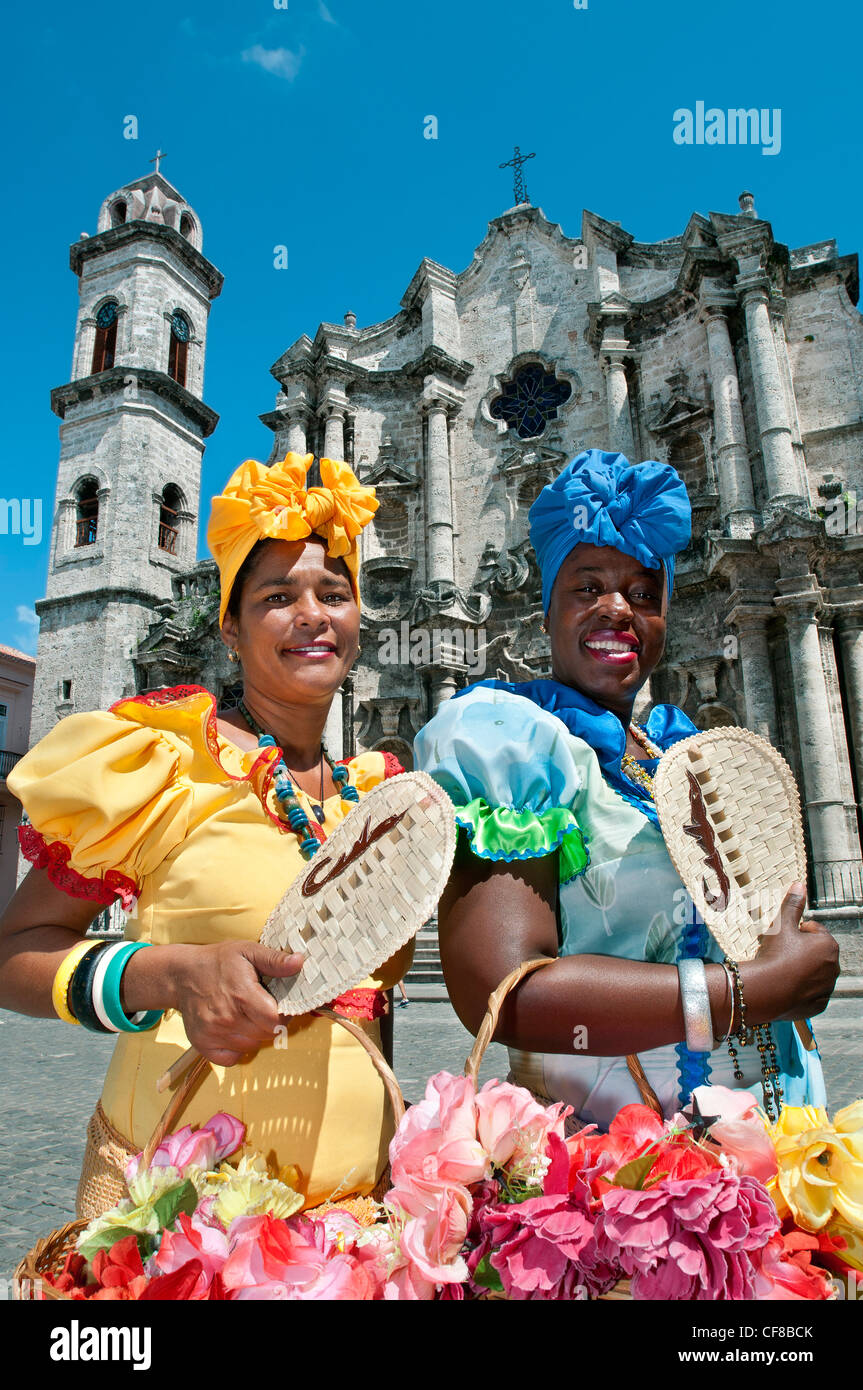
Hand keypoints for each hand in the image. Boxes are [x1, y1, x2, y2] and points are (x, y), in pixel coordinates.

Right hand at [167, 941, 303, 1065]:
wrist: (181, 975)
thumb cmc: (217, 962)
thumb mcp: (248, 951)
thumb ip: (275, 960)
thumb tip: (299, 962)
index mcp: (242, 995)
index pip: (275, 1021)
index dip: (284, 1015)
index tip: (281, 1006)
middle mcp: (227, 1018)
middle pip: (266, 1035)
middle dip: (270, 1023)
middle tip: (262, 1007)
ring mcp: (213, 1033)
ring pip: (251, 1047)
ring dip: (254, 1035)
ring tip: (245, 1015)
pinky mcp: (203, 1044)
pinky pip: (231, 1058)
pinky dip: (237, 1048)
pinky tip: (234, 1029)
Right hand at [744, 882, 838, 1023]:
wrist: (768, 990)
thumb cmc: (776, 954)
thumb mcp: (782, 925)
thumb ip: (793, 905)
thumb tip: (800, 885)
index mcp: (828, 945)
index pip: (814, 931)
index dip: (796, 931)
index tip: (783, 937)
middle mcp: (833, 967)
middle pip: (815, 952)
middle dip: (800, 950)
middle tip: (780, 952)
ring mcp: (827, 987)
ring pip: (813, 973)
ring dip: (801, 969)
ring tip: (781, 969)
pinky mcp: (819, 1005)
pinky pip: (811, 993)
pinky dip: (801, 988)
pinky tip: (786, 984)